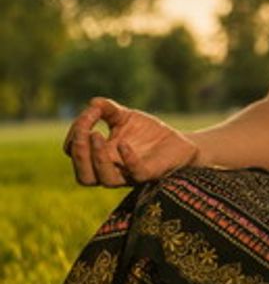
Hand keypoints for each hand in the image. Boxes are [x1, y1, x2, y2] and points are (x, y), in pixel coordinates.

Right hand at [63, 97, 200, 186]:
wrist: (179, 143)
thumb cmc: (149, 133)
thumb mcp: (126, 117)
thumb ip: (108, 109)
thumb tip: (93, 103)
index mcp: (101, 157)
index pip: (74, 153)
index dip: (75, 135)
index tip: (89, 115)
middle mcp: (112, 170)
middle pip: (84, 177)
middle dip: (79, 153)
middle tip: (85, 132)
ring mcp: (131, 174)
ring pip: (106, 181)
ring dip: (97, 158)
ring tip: (97, 135)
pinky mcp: (151, 173)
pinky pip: (136, 173)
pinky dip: (127, 159)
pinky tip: (124, 143)